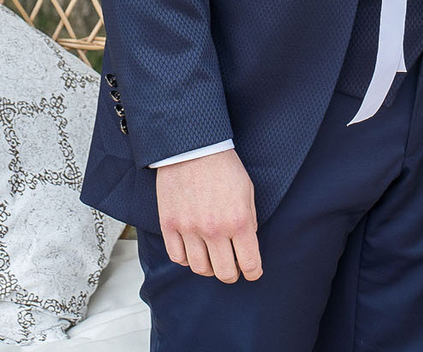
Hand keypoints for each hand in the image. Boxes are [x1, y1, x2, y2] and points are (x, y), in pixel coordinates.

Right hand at [155, 149, 260, 282]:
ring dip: (209, 268)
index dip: (253, 272)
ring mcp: (189, 229)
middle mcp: (214, 230)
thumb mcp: (247, 192)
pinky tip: (193, 250)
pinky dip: (186, 259)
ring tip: (212, 259)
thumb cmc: (223, 167)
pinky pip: (177, 257)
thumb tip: (246, 246)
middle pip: (225, 273)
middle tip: (232, 268)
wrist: (193, 148)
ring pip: (200, 268)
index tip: (252, 272)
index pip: (250, 264)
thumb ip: (249, 221)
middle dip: (232, 274)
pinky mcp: (169, 225)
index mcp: (238, 221)